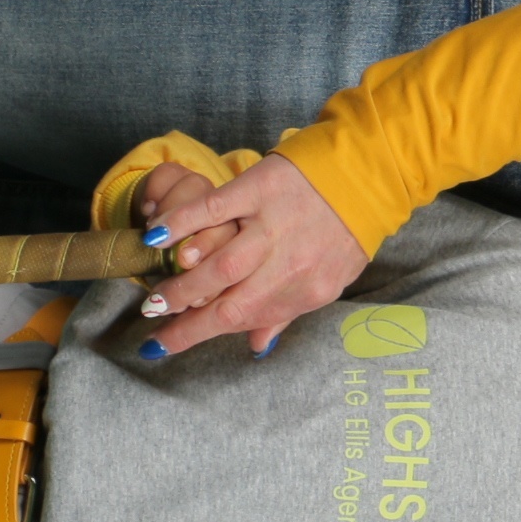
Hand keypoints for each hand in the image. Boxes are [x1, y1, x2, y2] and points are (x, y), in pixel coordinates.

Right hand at [134, 151, 370, 359]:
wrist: (368, 173)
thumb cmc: (346, 231)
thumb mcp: (331, 279)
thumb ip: (289, 311)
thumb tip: (256, 347)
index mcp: (308, 291)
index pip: (245, 321)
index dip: (197, 337)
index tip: (160, 347)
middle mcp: (290, 264)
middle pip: (229, 301)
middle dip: (184, 317)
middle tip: (152, 319)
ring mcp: (273, 225)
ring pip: (220, 264)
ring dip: (182, 283)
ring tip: (154, 296)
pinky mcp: (260, 188)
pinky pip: (214, 209)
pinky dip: (184, 223)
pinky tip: (156, 238)